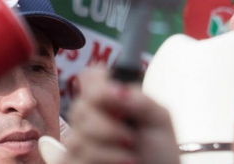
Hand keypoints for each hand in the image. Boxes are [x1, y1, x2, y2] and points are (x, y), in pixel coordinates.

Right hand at [63, 68, 179, 163]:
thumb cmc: (159, 152)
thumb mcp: (160, 121)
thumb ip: (141, 100)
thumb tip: (119, 90)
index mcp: (108, 101)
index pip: (89, 78)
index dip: (99, 84)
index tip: (119, 96)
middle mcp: (89, 118)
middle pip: (81, 107)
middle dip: (108, 125)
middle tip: (130, 137)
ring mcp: (79, 141)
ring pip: (79, 136)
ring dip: (110, 147)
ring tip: (131, 155)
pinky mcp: (73, 161)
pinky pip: (78, 156)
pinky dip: (106, 159)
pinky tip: (122, 163)